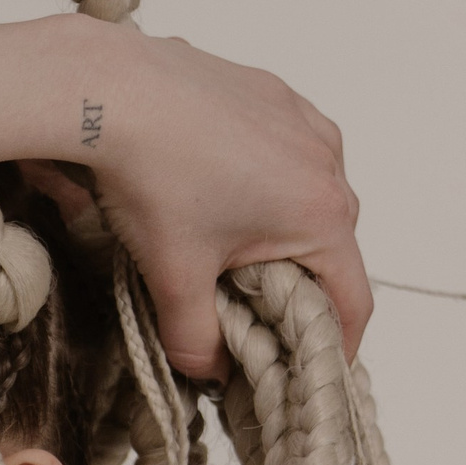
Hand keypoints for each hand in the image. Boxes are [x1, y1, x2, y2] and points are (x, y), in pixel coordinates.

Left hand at [20, 25, 369, 378]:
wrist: (113, 92)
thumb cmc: (152, 180)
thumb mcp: (174, 279)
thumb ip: (196, 341)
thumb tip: (210, 369)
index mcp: (322, 214)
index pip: (352, 301)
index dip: (335, 348)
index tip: (308, 372)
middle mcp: (329, 162)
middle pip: (333, 251)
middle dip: (299, 292)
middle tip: (253, 321)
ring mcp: (304, 121)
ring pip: (312, 200)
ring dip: (283, 237)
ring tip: (229, 259)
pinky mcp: (275, 95)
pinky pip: (289, 156)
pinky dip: (267, 188)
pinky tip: (218, 199)